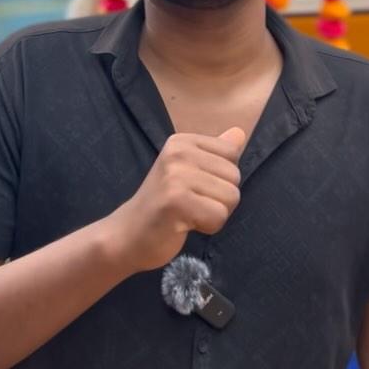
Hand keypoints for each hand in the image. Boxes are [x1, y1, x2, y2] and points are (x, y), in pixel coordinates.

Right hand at [111, 127, 244, 272]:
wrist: (127, 234)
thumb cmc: (163, 204)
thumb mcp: (188, 171)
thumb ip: (215, 153)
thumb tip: (240, 133)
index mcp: (182, 142)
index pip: (232, 153)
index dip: (222, 178)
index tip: (195, 187)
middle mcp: (178, 152)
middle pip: (234, 176)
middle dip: (220, 198)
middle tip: (191, 204)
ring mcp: (175, 175)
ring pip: (231, 197)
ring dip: (215, 213)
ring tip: (188, 213)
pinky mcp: (176, 201)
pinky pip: (218, 216)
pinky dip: (208, 227)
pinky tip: (185, 224)